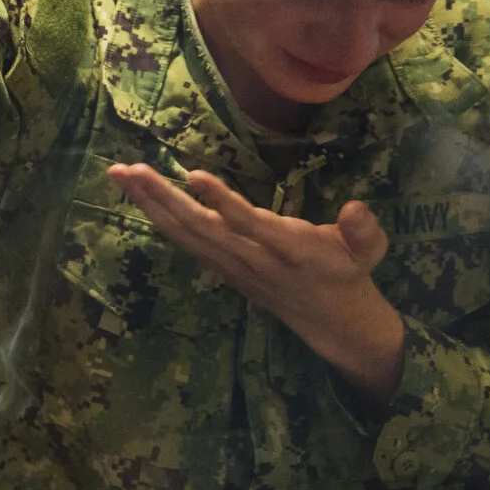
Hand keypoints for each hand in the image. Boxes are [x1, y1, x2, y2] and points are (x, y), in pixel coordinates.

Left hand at [107, 165, 406, 402]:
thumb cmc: (347, 272)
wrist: (330, 320)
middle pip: (202, 229)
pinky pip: (183, 240)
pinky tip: (136, 194)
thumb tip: (357, 209)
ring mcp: (231, 265)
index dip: (225, 204)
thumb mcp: (368, 252)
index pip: (252, 227)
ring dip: (150, 204)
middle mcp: (252, 259)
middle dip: (164, 199)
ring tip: (120, 173)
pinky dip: (158, 216)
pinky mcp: (219, 266)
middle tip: (131, 169)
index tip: (196, 176)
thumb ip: (364, 232)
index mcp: (290, 251)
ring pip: (185, 234)